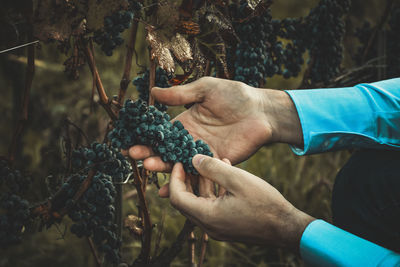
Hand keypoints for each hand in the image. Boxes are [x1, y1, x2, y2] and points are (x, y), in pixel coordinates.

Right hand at [129, 77, 302, 171]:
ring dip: (163, 166)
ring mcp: (202, 153)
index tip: (127, 140)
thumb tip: (152, 92)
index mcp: (185, 122)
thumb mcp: (206, 89)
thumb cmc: (235, 96)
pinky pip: (197, 175)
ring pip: (178, 163)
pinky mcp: (216, 163)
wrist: (261, 111)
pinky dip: (184, 182)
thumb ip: (181, 94)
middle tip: (133, 155)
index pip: (161, 132)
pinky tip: (170, 190)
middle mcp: (190, 140)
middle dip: (148, 152)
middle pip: (165, 149)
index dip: (145, 136)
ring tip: (148, 167)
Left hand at [164, 154, 313, 249]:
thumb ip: (213, 169)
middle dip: (187, 179)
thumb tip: (193, 160)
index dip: (175, 178)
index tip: (180, 162)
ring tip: (212, 162)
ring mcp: (218, 228)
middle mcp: (209, 226)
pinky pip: (213, 206)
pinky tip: (225, 173)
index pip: (177, 197)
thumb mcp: (237, 180)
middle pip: (186, 201)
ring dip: (203, 182)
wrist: (286, 227)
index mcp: (207, 216)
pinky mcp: (227, 226)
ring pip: (201, 202)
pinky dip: (215, 190)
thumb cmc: (264, 203)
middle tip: (191, 161)